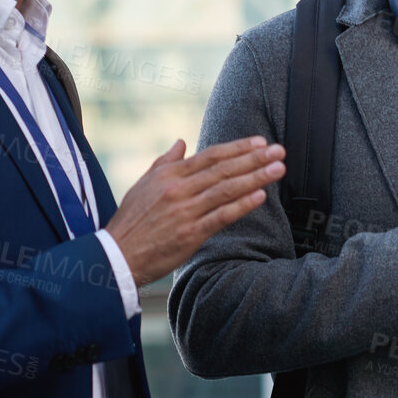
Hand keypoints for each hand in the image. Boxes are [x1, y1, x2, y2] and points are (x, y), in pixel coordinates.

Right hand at [106, 136, 285, 286]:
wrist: (117, 255)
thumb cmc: (131, 220)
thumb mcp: (143, 184)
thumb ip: (166, 162)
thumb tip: (181, 142)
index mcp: (169, 175)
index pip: (210, 156)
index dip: (237, 148)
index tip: (260, 142)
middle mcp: (178, 189)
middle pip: (223, 169)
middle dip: (254, 159)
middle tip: (279, 151)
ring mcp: (185, 211)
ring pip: (226, 189)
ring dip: (255, 177)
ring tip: (278, 169)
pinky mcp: (190, 234)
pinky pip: (221, 216)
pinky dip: (242, 205)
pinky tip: (260, 196)